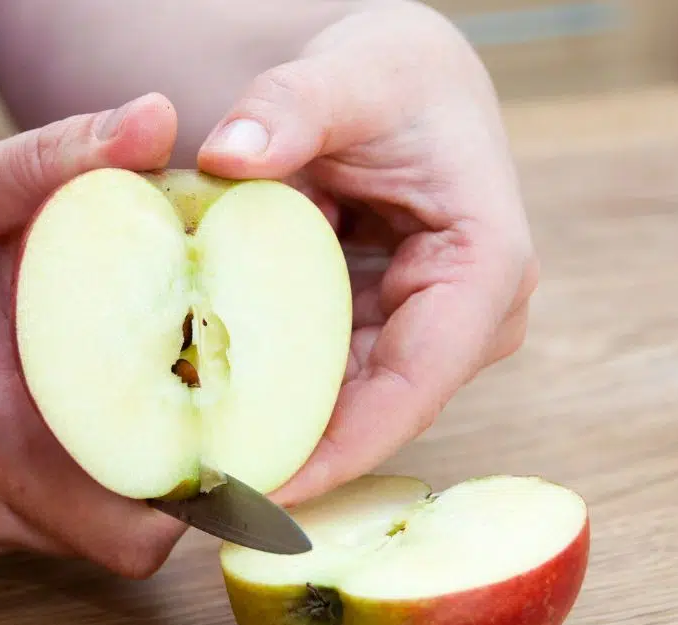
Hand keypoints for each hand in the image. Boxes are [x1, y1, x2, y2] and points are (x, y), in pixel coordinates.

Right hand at [0, 94, 190, 574]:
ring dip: (123, 490)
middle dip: (175, 490)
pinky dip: (70, 492)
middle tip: (199, 413)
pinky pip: (36, 529)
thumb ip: (61, 157)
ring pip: (83, 541)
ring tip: (139, 409)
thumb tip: (160, 120)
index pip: (136, 519)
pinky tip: (65, 424)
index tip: (234, 430)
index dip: (204, 492)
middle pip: (123, 543)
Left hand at [197, 4, 538, 505]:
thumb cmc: (391, 75)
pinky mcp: (387, 336)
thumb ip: (291, 105)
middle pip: (376, 417)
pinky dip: (268, 395)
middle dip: (295, 460)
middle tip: (204, 499)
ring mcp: (428, 334)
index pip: (413, 388)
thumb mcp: (348, 72)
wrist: (398, 82)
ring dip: (274, 436)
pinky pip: (323, 382)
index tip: (263, 491)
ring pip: (345, 411)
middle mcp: (468, 320)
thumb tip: (226, 156)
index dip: (339, 450)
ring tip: (192, 473)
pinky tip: (205, 417)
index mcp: (485, 269)